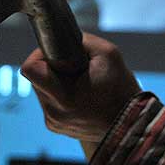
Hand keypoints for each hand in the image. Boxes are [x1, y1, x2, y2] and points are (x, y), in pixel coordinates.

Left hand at [19, 33, 140, 143]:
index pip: (30, 68)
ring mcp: (53, 122)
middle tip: (77, 70)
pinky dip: (61, 95)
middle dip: (53, 68)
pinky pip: (50, 102)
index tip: (59, 54)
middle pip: (36, 77)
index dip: (41, 55)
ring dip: (57, 82)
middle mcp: (53, 113)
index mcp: (63, 98)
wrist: (134, 125)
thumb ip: (81, 40)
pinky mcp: (56, 127)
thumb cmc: (123, 90)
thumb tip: (62, 37)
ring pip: (42, 89)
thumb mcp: (108, 54)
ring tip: (82, 85)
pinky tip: (81, 97)